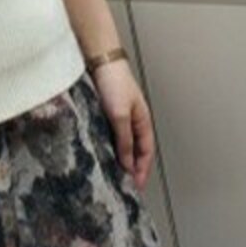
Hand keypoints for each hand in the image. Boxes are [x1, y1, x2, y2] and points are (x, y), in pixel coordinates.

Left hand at [91, 61, 154, 190]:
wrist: (99, 60)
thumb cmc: (114, 82)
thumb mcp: (120, 115)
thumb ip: (124, 140)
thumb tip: (128, 164)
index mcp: (143, 121)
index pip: (146, 152)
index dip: (142, 170)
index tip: (136, 186)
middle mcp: (132, 120)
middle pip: (135, 150)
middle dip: (132, 168)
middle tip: (124, 185)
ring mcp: (119, 116)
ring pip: (122, 143)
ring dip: (119, 158)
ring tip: (112, 174)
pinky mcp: (105, 112)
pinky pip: (110, 135)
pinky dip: (108, 147)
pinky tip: (100, 153)